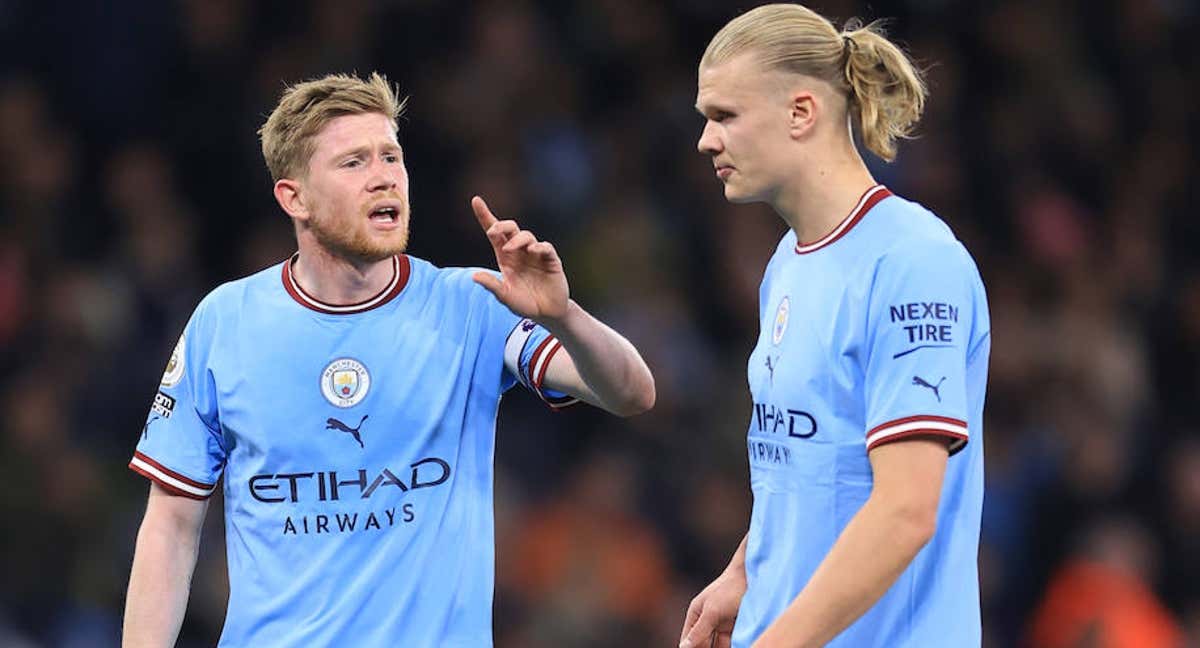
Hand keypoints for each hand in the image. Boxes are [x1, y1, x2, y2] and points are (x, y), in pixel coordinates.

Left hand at [470, 196, 569, 321]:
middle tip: (494, 231)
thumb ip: (492, 286)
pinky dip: (539, 247)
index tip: (476, 200)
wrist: (547, 314)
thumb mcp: (505, 296)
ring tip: (509, 250)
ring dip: (517, 240)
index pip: (494, 233)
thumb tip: (474, 276)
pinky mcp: (550, 260)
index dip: (485, 216)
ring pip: (527, 236)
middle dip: (502, 225)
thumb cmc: (524, 303)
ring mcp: (535, 255)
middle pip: (510, 229)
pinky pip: (545, 248)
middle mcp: (519, 252)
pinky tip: (532, 251)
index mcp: (505, 257)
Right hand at [680, 569, 746, 647]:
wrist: (754, 575)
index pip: (688, 641)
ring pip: (717, 645)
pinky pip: (730, 642)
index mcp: (696, 614)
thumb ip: (699, 631)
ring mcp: (721, 623)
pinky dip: (730, 647)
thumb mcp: (712, 611)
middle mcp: (706, 619)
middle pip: (702, 644)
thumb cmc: (730, 588)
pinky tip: (736, 646)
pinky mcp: (735, 625)